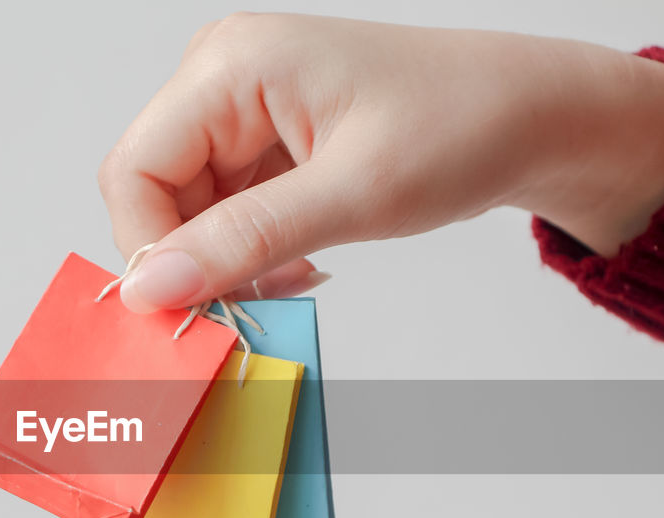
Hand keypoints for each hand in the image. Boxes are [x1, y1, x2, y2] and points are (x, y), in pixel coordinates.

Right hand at [97, 14, 663, 312]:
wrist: (529, 117)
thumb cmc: (460, 127)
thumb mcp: (352, 194)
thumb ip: (243, 239)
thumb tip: (150, 286)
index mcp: (231, 64)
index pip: (135, 170)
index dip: (151, 248)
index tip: (194, 308)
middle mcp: (223, 76)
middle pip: (156, 192)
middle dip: (195, 258)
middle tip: (254, 301)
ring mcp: (242, 107)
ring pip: (189, 209)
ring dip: (229, 259)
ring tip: (297, 274)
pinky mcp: (264, 137)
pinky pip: (225, 207)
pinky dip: (252, 248)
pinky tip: (302, 259)